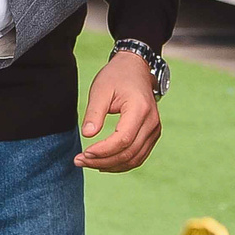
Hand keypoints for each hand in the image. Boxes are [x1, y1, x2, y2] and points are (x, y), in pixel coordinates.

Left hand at [77, 49, 161, 170]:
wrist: (135, 68)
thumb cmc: (116, 77)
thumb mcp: (100, 90)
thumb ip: (94, 113)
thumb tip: (87, 135)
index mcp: (140, 109)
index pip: (123, 140)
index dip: (103, 151)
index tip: (84, 153)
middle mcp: (152, 122)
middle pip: (129, 153)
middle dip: (103, 161)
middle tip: (79, 161)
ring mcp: (154, 130)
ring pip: (135, 159)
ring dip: (111, 165)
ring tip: (88, 163)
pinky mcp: (152, 135)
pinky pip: (138, 156)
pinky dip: (121, 163)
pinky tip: (103, 163)